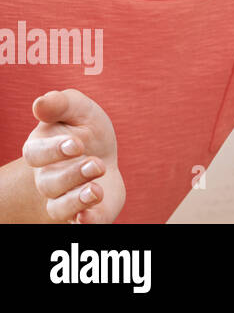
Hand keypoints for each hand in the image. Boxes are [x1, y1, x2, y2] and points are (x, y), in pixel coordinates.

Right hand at [23, 89, 124, 222]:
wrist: (102, 155)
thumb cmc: (84, 129)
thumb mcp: (77, 109)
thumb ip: (60, 104)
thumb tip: (41, 102)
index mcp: (41, 150)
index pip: (37, 154)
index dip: (53, 150)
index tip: (75, 144)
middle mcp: (48, 178)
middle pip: (50, 183)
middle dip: (73, 175)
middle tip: (95, 164)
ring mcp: (64, 198)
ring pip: (60, 208)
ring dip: (78, 201)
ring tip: (96, 190)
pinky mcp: (85, 213)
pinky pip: (79, 224)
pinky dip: (85, 222)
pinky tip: (91, 217)